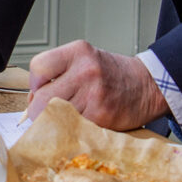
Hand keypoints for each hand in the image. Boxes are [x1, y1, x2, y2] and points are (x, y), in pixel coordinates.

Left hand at [24, 40, 168, 130]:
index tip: (40, 91)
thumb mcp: (86, 61)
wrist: (149, 85)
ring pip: (54, 117)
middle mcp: (85, 70)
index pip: (38, 68)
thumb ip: (60, 74)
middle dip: (39, 110)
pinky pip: (72, 127)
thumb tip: (32, 101)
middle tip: (47, 113)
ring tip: (66, 118)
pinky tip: (80, 124)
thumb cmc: (114, 75)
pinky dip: (71, 130)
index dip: (34, 85)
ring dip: (55, 122)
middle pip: (40, 98)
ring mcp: (93, 94)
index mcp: (78, 52)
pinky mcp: (101, 116)